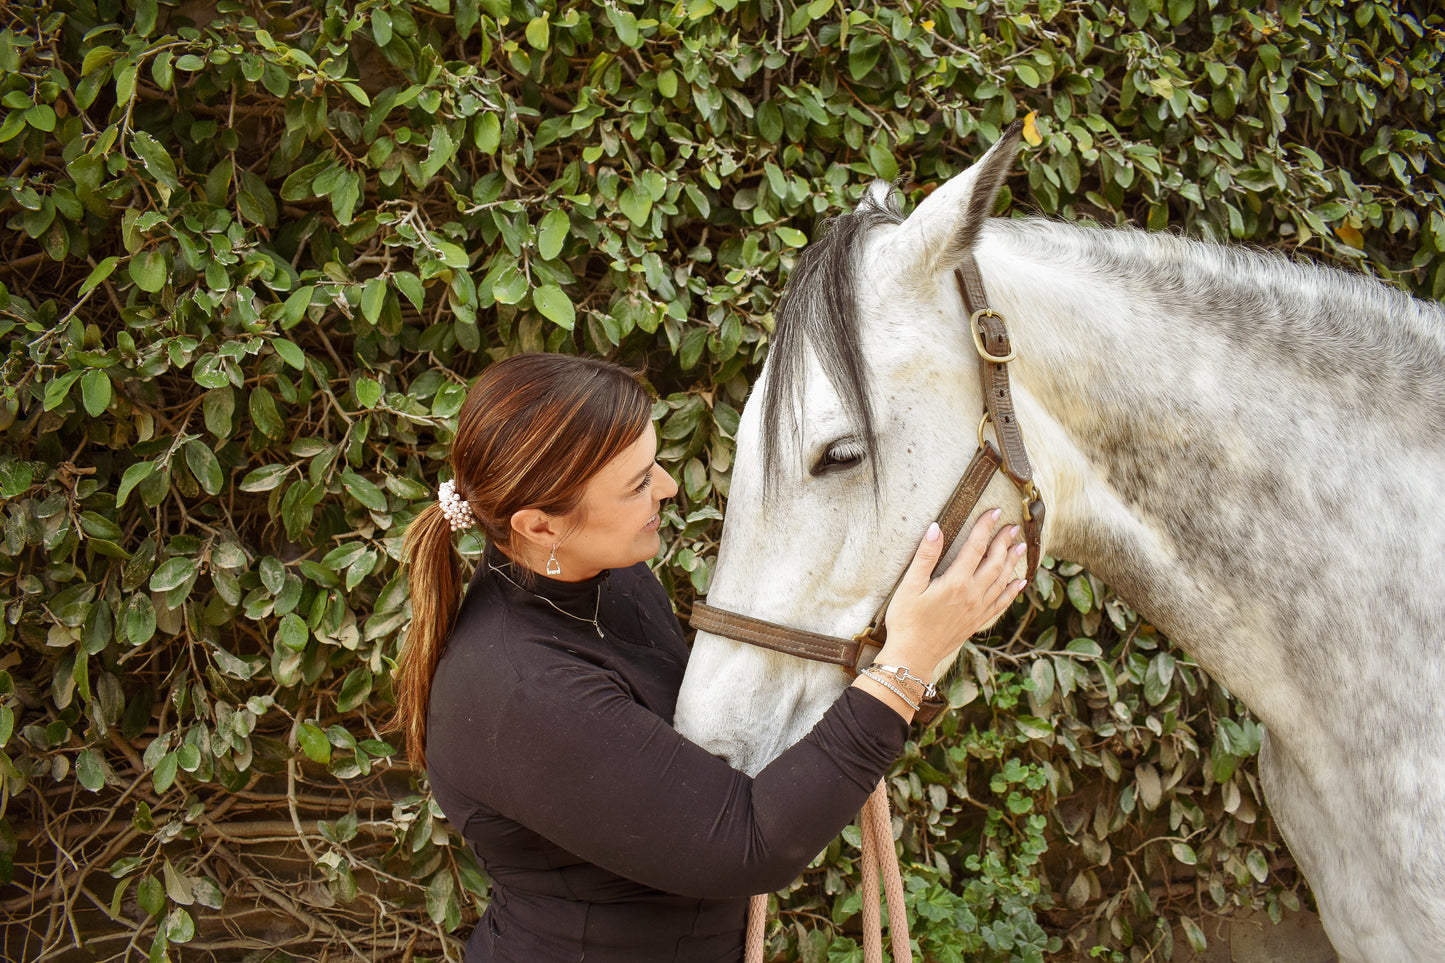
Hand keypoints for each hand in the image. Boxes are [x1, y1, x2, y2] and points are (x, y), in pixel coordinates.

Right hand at [877, 509, 1025, 680]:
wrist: (913, 656)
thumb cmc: (906, 621)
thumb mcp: (909, 586)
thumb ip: (925, 556)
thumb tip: (935, 528)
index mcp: (956, 583)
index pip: (976, 547)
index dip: (986, 527)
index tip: (995, 512)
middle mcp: (972, 595)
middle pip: (995, 562)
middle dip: (1004, 542)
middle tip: (1013, 526)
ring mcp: (978, 610)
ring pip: (1002, 581)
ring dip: (1012, 562)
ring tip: (1020, 547)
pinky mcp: (977, 622)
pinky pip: (1001, 603)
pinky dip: (1012, 591)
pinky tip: (1019, 582)